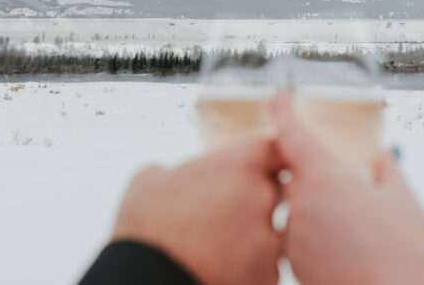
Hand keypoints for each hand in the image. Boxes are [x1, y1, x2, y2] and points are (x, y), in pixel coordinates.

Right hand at [111, 141, 282, 284]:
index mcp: (242, 165)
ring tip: (214, 247)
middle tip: (221, 212)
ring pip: (269, 233)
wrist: (152, 278)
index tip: (251, 168)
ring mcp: (269, 239)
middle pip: (273, 192)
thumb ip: (171, 170)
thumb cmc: (150, 227)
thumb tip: (164, 176)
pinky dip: (246, 269)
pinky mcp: (267, 275)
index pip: (273, 150)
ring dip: (250, 237)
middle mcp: (263, 198)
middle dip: (253, 200)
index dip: (263, 160)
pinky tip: (218, 268)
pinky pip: (263, 267)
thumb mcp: (149, 180)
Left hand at [273, 92, 423, 284]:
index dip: (283, 111)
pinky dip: (319, 236)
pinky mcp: (297, 267)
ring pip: (299, 209)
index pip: (293, 135)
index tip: (277, 96)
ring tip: (358, 225)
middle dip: (316, 173)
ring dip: (319, 208)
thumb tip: (381, 157)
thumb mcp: (403, 201)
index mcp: (323, 179)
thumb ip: (387, 170)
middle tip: (348, 184)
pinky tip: (349, 247)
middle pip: (295, 174)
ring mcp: (295, 240)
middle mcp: (300, 206)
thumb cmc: (402, 256)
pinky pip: (301, 239)